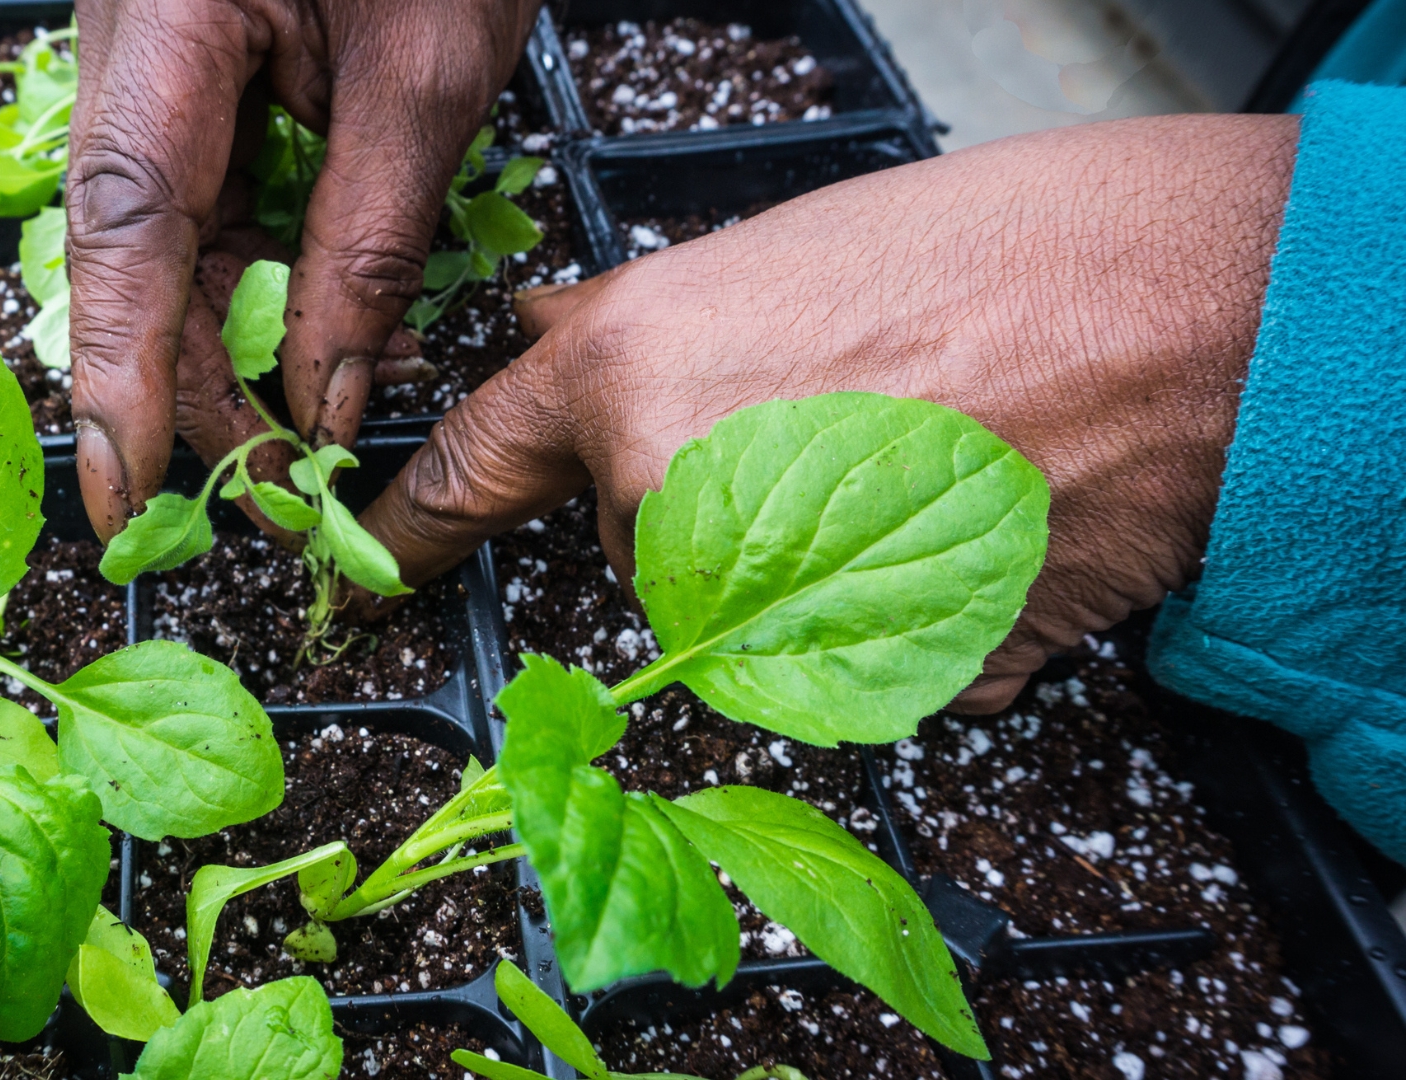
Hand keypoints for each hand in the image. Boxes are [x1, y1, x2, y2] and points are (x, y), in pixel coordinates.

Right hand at [66, 0, 540, 537]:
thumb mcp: (426, 80)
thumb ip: (367, 244)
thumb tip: (322, 396)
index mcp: (168, 22)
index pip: (124, 226)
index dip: (119, 375)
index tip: (122, 494)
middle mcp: (135, 50)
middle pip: (139, 256)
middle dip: (198, 386)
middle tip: (271, 493)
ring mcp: (163, 69)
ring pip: (176, 249)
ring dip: (244, 349)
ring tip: (319, 433)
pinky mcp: (206, 88)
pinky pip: (220, 211)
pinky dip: (272, 288)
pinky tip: (331, 348)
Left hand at [361, 114, 1299, 711]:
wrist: (1177, 316)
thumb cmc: (990, 254)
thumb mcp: (768, 258)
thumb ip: (642, 333)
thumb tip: (555, 343)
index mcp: (627, 382)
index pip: (466, 474)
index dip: (409, 525)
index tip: (369, 564)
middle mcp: (670, 506)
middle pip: (636, 543)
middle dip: (708, 501)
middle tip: (830, 423)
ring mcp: (763, 614)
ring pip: (740, 613)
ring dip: (806, 564)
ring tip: (913, 465)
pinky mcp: (865, 685)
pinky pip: (845, 660)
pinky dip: (894, 608)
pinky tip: (964, 524)